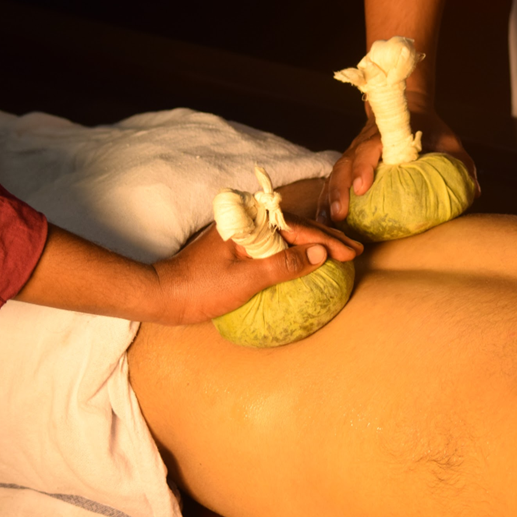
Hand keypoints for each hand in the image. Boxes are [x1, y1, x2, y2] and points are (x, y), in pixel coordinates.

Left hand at [150, 212, 361, 324]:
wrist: (161, 295)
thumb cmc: (199, 289)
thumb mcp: (246, 280)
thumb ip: (284, 265)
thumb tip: (321, 253)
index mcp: (248, 221)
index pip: (298, 227)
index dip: (327, 239)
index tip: (352, 252)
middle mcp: (246, 221)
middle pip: (295, 225)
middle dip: (327, 238)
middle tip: (355, 250)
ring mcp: (241, 233)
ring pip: (287, 233)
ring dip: (314, 243)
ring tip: (339, 252)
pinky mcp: (237, 247)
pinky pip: (275, 243)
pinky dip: (296, 250)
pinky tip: (309, 258)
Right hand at [317, 91, 478, 224]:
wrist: (406, 106)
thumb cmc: (429, 128)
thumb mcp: (448, 142)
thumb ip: (460, 163)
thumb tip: (474, 191)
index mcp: (387, 133)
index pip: (371, 147)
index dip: (365, 166)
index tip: (362, 187)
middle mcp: (364, 142)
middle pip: (346, 164)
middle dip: (339, 190)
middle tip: (339, 215)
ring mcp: (353, 151)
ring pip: (335, 173)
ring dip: (329, 197)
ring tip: (326, 223)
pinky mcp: (348, 162)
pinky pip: (333, 180)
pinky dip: (326, 198)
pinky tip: (324, 221)